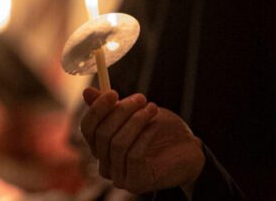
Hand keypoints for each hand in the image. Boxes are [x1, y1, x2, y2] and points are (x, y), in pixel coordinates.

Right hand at [79, 88, 204, 193]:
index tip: (113, 92)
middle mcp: (105, 165)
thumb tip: (87, 92)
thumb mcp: (136, 113)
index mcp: (101, 147)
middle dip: (122, 111)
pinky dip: (145, 136)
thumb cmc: (161, 131)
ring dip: (137, 121)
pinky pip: (133, 155)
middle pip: (102, 134)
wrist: (189, 150)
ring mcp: (119, 177)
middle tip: (141, 98)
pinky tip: (155, 126)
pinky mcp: (135, 183)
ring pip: (118, 143)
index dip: (97, 109)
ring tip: (153, 108)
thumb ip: (111, 106)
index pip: (87, 128)